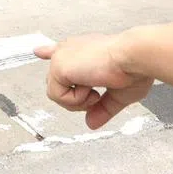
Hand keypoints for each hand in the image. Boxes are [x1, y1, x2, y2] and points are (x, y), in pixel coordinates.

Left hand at [34, 34, 153, 128]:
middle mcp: (70, 50)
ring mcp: (62, 57)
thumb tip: (91, 123)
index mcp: (83, 51)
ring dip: (78, 100)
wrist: (133, 58)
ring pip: (56, 93)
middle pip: (57, 81)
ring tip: (96, 90)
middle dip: (75, 97)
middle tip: (96, 94)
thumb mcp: (117, 94)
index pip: (61, 52)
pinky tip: (90, 87)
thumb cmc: (132, 68)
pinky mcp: (58, 66)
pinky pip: (57, 96)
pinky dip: (76, 100)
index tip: (39, 51)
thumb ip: (102, 108)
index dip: (49, 52)